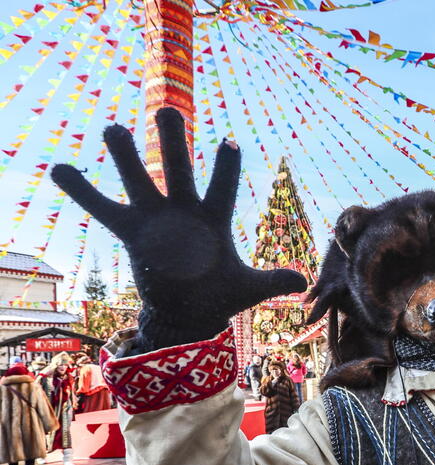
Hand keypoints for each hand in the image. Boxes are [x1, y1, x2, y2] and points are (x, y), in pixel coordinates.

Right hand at [51, 108, 306, 351]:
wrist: (188, 312)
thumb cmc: (219, 294)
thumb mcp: (246, 289)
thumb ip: (272, 281)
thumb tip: (303, 284)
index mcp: (215, 219)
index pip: (222, 187)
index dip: (225, 167)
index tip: (229, 142)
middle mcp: (184, 211)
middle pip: (178, 170)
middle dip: (174, 144)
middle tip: (169, 110)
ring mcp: (156, 219)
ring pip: (139, 180)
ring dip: (126, 158)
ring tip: (112, 129)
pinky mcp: (131, 233)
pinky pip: (103, 208)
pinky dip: (82, 191)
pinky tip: (59, 168)